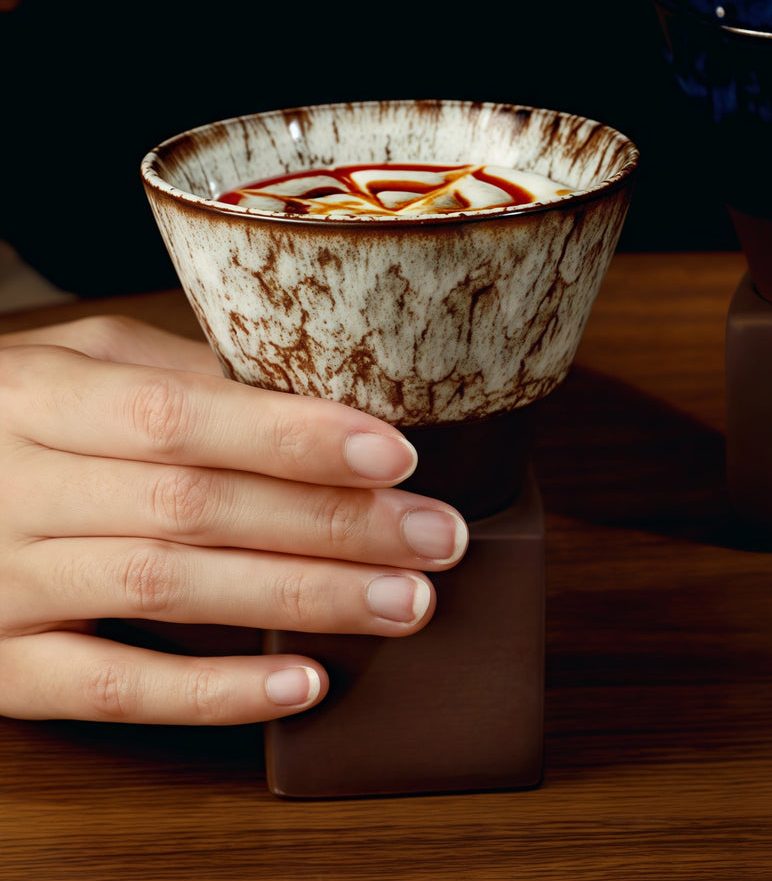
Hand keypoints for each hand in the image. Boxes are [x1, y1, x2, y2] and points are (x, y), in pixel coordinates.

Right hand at [0, 315, 467, 724]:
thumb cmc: (12, 418)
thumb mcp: (76, 369)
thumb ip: (176, 382)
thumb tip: (313, 403)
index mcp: (43, 398)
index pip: (181, 417)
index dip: (293, 438)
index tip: (395, 456)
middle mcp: (20, 488)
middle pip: (195, 508)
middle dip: (331, 524)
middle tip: (436, 538)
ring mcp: (2, 583)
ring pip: (169, 592)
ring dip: (301, 600)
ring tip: (406, 603)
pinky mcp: (1, 666)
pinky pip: (110, 690)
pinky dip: (211, 692)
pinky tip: (303, 684)